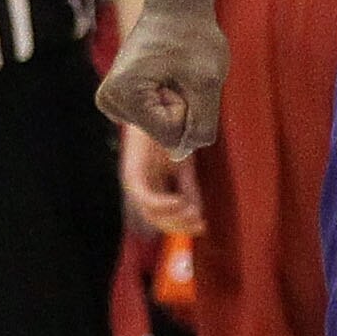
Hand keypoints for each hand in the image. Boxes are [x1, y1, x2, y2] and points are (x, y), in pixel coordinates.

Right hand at [97, 0, 228, 155]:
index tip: (182, 75)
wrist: (176, 6)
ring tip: (172, 70)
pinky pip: (158, 120)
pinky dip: (170, 101)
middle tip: (179, 71)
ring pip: (162, 128)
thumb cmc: (193, 37)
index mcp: (122, 95)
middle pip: (164, 133)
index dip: (190, 107)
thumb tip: (180, 155)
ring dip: (178, 103)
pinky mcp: (121, 101)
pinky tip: (165, 74)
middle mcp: (109, 102)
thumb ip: (202, 125)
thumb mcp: (208, 82)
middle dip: (183, 106)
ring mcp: (111, 102)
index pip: (171, 134)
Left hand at [120, 120, 205, 236]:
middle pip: (156, 220)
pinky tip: (181, 203)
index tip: (204, 227)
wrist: (158, 108)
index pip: (164, 217)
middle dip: (179, 225)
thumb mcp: (184, 168)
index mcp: (151, 187)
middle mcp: (140, 188)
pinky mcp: (133, 173)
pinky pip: (146, 198)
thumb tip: (198, 215)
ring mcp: (134, 181)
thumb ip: (189, 190)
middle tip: (200, 223)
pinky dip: (163, 204)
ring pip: (150, 213)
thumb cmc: (171, 136)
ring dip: (173, 217)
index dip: (183, 226)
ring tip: (194, 214)